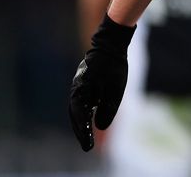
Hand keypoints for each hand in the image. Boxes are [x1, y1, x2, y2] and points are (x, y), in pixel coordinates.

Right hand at [68, 13, 133, 151]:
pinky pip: (82, 101)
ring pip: (78, 109)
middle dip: (81, 131)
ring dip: (82, 123)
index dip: (83, 133)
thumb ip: (107, 107)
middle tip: (87, 146)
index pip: (80, 117)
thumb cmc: (113, 65)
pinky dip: (85, 112)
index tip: (88, 147)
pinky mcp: (84, 83)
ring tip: (87, 137)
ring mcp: (79, 85)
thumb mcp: (115, 88)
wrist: (110, 44)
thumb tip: (100, 127)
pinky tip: (91, 119)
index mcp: (81, 91)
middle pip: (75, 115)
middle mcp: (77, 89)